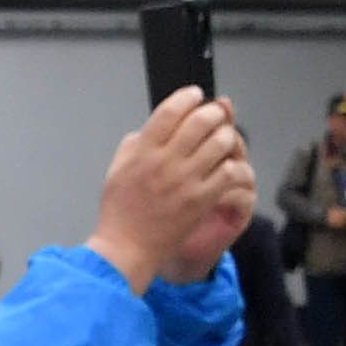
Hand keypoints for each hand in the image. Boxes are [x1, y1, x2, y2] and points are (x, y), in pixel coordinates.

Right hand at [95, 91, 252, 290]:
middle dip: (213, 113)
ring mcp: (185, 181)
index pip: (172, 110)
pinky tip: (224, 168)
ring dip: (225, 137)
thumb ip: (133, 145)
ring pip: (220, 142)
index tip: (195, 95)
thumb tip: (147, 130)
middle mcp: (166, 162)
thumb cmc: (119, 215)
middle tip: (215, 116)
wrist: (126, 250)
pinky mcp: (201, 200)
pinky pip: (228, 171)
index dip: (188, 96)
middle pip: (202, 120)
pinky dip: (230, 165)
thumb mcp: (115, 172)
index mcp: (143, 152)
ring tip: (222, 141)